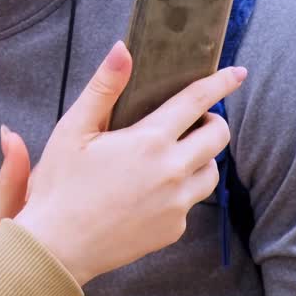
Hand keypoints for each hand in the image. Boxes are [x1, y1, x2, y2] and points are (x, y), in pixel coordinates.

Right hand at [0, 41, 243, 285]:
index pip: (196, 102)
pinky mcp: (173, 229)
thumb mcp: (73, 129)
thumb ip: (104, 87)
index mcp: (148, 141)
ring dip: (200, 158)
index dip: (220, 83)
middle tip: (193, 121)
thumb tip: (123, 49)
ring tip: (170, 156)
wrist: (57, 246)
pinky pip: (191, 202)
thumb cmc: (59, 184)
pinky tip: (149, 190)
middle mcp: (171, 172)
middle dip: (212, 122)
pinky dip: (180, 190)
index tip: (238, 73)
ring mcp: (176, 204)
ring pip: (211, 172)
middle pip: (218, 137)